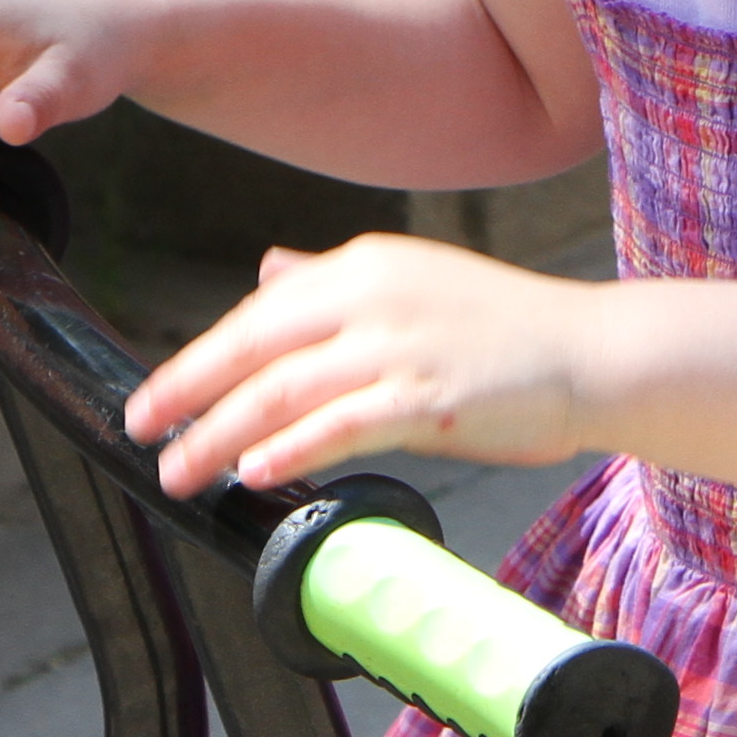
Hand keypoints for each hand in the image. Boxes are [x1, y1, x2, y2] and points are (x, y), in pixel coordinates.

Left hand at [120, 232, 597, 498]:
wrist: (592, 351)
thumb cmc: (504, 328)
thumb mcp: (413, 282)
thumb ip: (332, 281)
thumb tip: (267, 274)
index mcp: (364, 264)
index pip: (258, 313)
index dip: (198, 359)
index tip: (155, 400)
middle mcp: (374, 295)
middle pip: (254, 349)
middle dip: (187, 395)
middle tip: (144, 435)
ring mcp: (402, 346)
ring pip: (283, 391)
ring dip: (221, 436)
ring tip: (183, 471)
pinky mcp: (431, 396)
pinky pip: (342, 424)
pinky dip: (292, 447)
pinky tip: (257, 470)